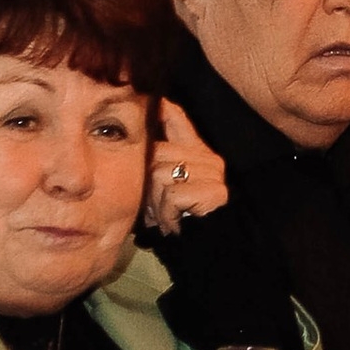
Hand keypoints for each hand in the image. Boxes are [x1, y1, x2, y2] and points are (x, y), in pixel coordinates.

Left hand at [143, 97, 227, 233]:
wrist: (208, 250)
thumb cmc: (180, 220)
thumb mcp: (165, 187)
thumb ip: (156, 163)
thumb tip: (135, 135)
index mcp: (199, 153)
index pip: (176, 117)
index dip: (159, 107)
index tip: (148, 99)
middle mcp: (208, 159)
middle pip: (158, 153)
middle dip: (149, 184)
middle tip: (157, 208)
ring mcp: (213, 174)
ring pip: (160, 175)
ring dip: (156, 203)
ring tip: (167, 217)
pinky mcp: (213, 192)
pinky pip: (171, 195)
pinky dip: (167, 214)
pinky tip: (175, 224)